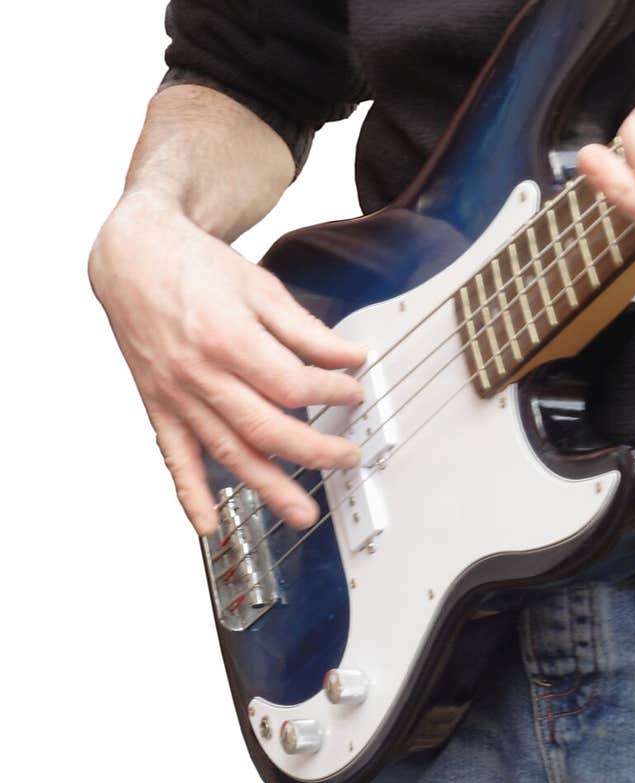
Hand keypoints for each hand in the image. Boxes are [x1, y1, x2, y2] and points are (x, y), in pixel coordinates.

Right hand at [89, 191, 364, 534]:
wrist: (133, 257)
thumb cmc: (195, 267)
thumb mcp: (259, 287)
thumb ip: (306, 330)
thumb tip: (350, 358)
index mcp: (227, 337)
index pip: (291, 384)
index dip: (330, 393)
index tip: (353, 393)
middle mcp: (199, 373)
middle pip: (264, 427)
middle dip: (313, 451)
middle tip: (347, 459)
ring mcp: (176, 394)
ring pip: (227, 451)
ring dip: (267, 487)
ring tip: (302, 513)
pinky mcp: (158, 406)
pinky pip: (174, 456)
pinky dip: (190, 494)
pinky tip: (209, 524)